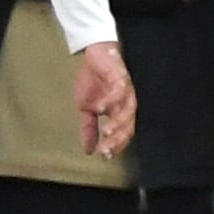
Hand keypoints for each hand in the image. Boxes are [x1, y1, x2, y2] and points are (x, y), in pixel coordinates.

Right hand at [73, 41, 136, 158]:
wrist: (94, 57)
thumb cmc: (92, 81)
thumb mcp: (85, 109)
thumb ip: (88, 129)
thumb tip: (88, 150)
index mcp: (119, 113)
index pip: (122, 134)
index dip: (115, 146)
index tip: (104, 156)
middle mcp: (126, 104)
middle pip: (128, 126)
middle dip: (118, 139)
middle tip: (106, 149)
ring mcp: (125, 91)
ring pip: (128, 111)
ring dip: (118, 122)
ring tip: (106, 132)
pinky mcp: (120, 77)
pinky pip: (118, 91)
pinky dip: (109, 100)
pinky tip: (98, 108)